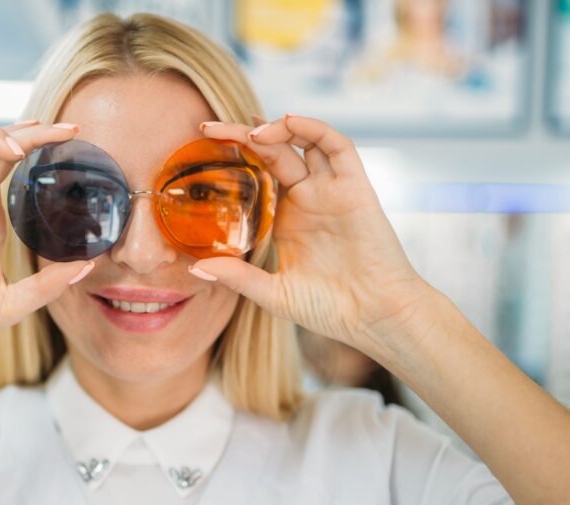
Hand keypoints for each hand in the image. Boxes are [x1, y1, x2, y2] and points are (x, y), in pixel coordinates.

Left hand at [190, 114, 434, 350]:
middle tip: (208, 127)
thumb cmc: (329, 309)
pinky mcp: (355, 187)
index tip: (199, 146)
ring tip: (247, 129)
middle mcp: (307, 198)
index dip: (231, 156)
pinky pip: (337, 146)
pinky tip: (287, 122)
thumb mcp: (273, 294)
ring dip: (277, 127)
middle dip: (240, 134)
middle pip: (272, 151)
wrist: (375, 316)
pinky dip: (313, 128)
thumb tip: (194, 268)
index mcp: (285, 218)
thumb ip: (237, 277)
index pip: (255, 174)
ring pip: (304, 141)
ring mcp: (330, 190)